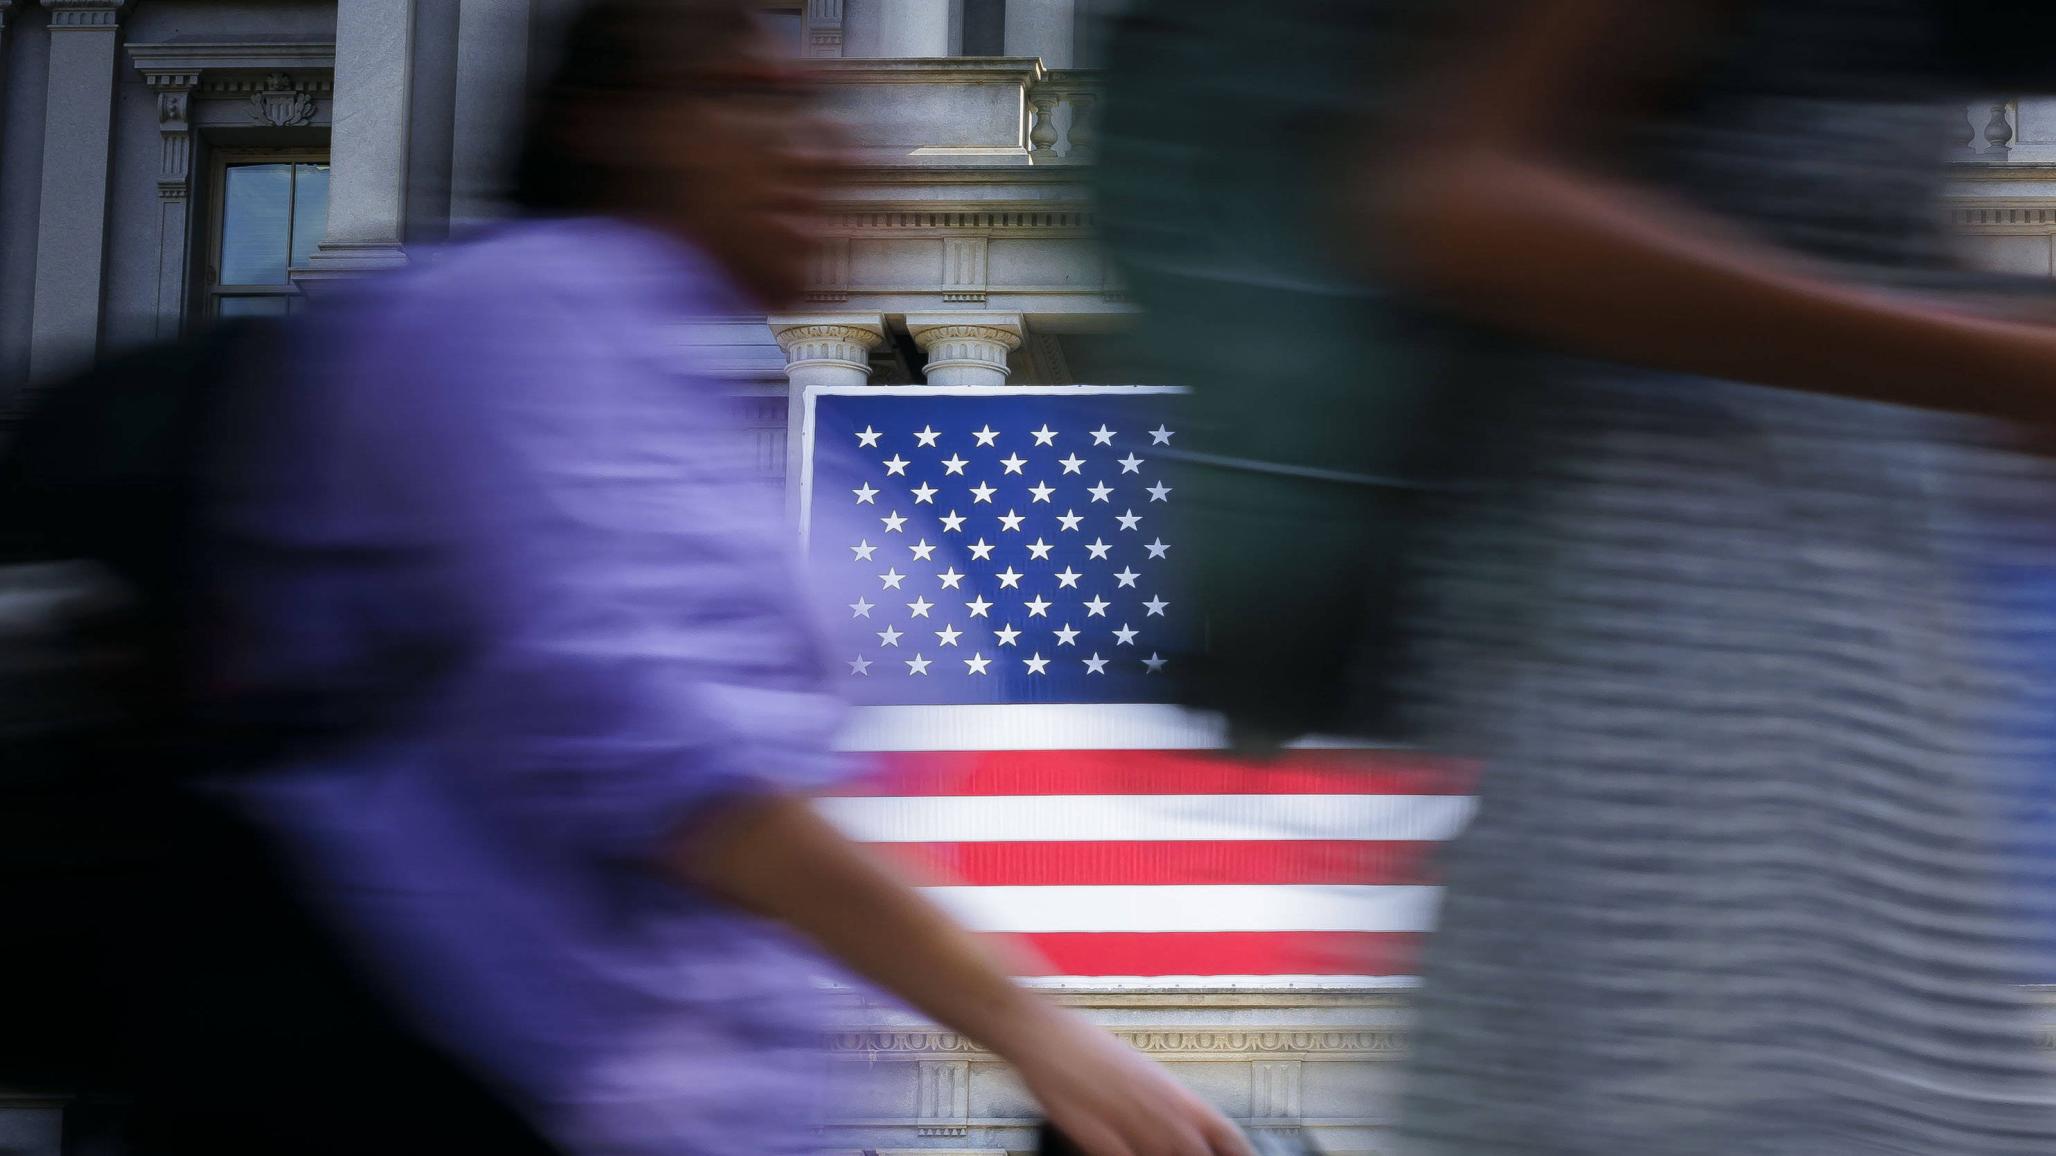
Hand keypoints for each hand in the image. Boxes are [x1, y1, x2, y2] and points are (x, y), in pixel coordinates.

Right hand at [1009, 1008, 1255, 1155]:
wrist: (1044, 1031)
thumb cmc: (1086, 1049)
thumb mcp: (1139, 1073)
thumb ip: (1165, 1107)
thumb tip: (1187, 1133)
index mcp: (1174, 1092)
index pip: (1226, 1134)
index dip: (1239, 1153)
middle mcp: (1158, 1108)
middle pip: (1197, 1154)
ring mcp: (1128, 1122)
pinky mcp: (1096, 1134)